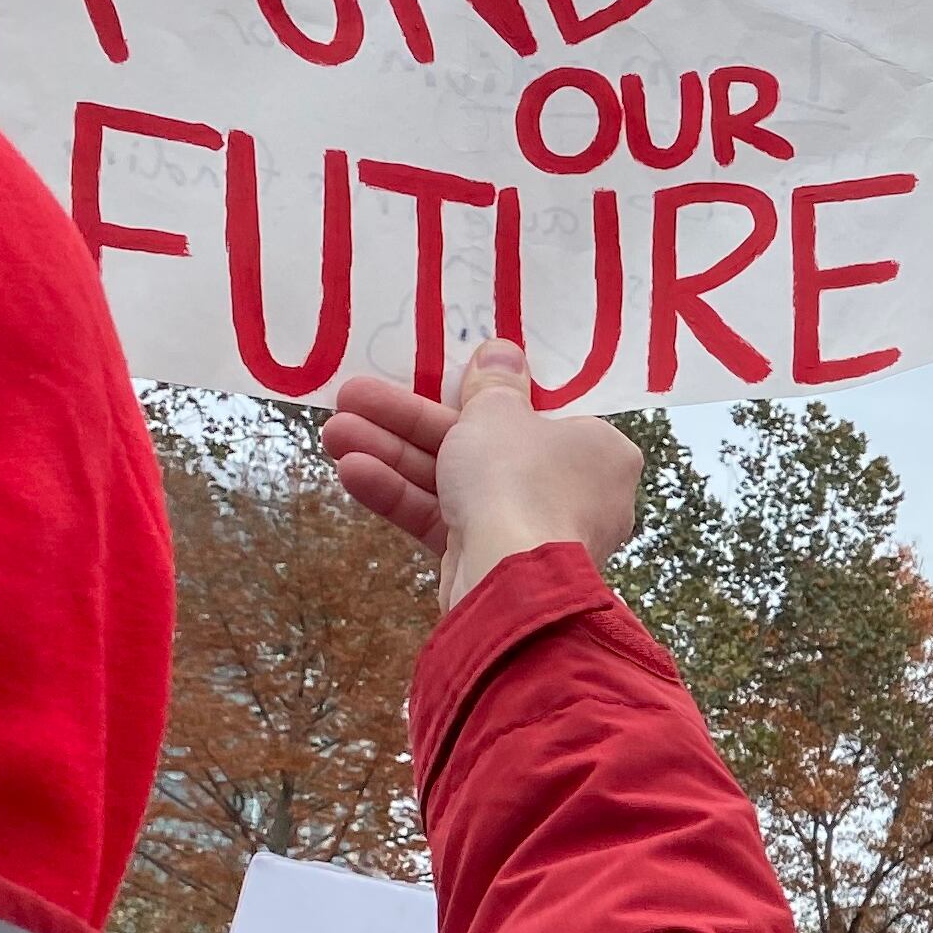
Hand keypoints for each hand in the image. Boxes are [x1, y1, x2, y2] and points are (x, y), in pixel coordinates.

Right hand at [321, 340, 641, 610]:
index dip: (489, 395)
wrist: (510, 582)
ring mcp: (533, 532)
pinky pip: (448, 520)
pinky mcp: (495, 564)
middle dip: (410, 422)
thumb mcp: (499, 414)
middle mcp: (574, 492)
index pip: (542, 413)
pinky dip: (404, 497)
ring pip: (457, 483)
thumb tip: (503, 351)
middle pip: (484, 445)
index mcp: (599, 451)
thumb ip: (494, 383)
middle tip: (354, 397)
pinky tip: (350, 473)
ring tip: (333, 432)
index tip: (444, 376)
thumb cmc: (519, 480)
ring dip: (393, 455)